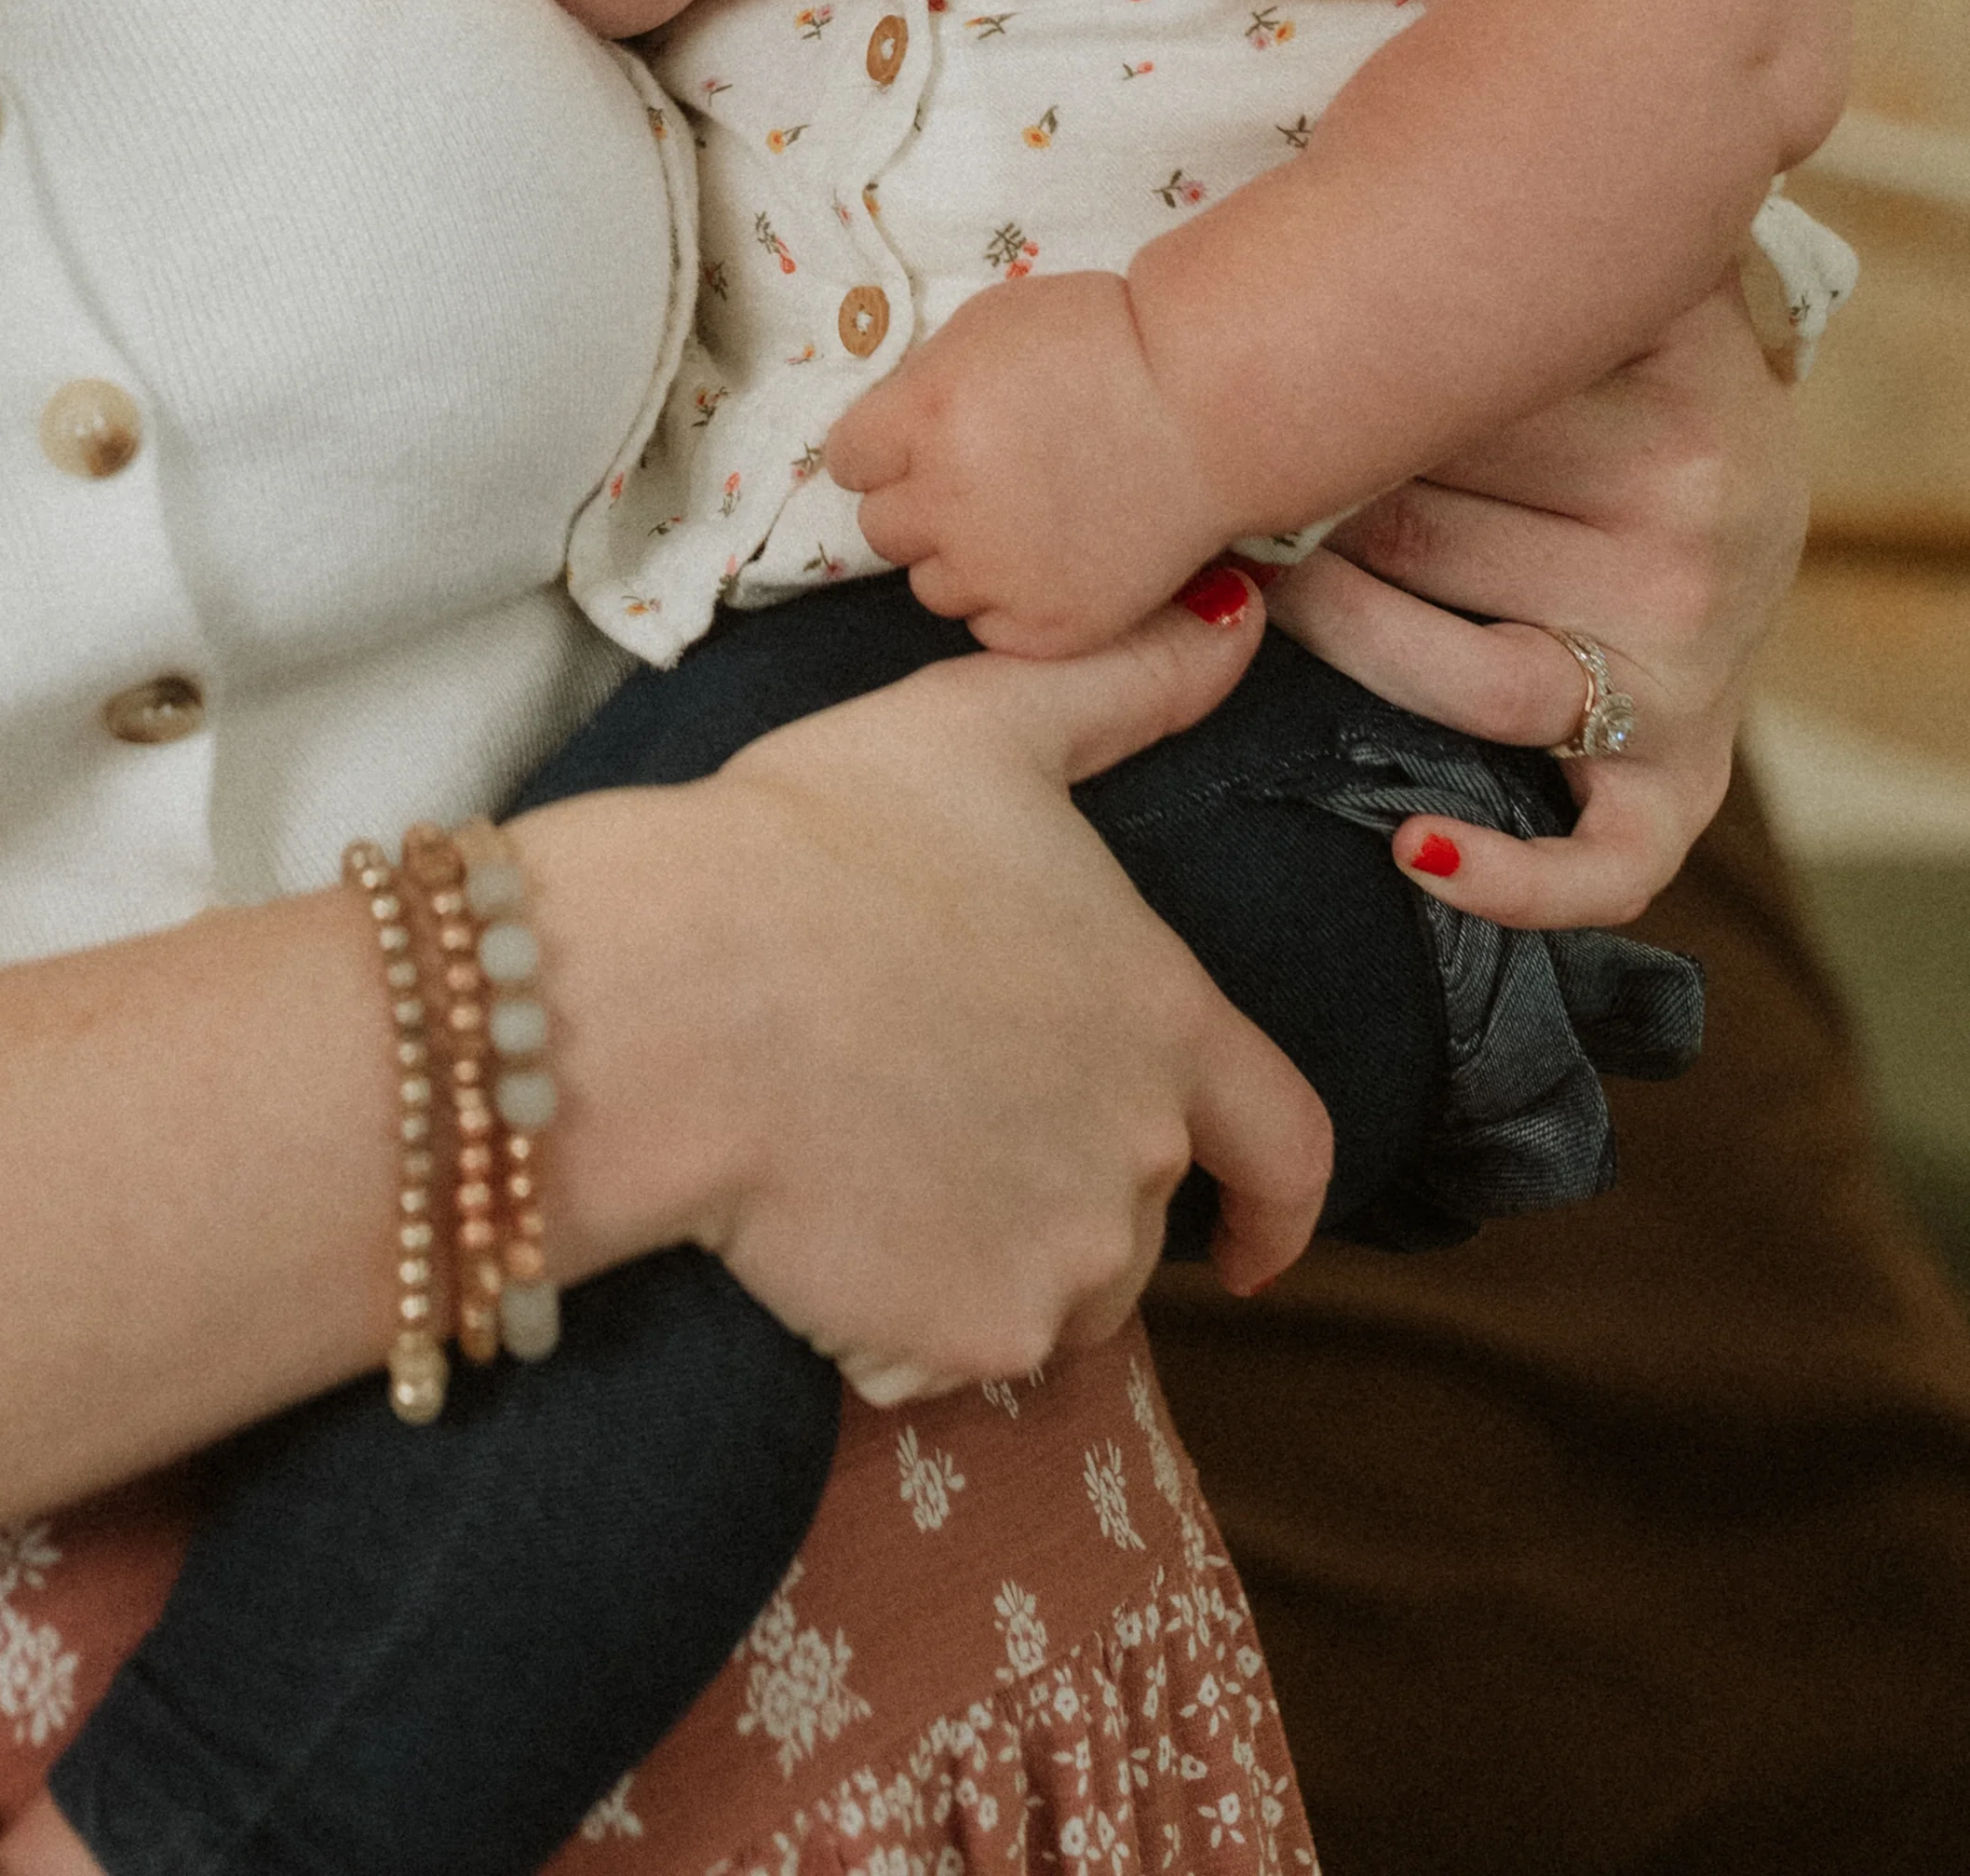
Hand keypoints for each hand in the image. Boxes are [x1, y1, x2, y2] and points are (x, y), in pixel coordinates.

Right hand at [672, 580, 1331, 1374]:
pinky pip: (951, 1351)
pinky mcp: (969, 1336)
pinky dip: (905, 1315)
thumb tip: (1238, 619)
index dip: (1280, 1205)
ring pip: (1050, 1291)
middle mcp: (1144, 1156)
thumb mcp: (981, 726)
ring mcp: (1064, 1258)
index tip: (1255, 1246)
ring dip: (989, 1254)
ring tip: (872, 1164)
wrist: (682, 992)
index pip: (1288, 1143)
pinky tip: (824, 1224)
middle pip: (1137, 1215)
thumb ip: (1126, 683)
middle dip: (1060, 1187)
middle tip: (940, 1125)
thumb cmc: (818, 841)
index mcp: (1166, 1018)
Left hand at [822, 269, 1235, 653]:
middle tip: (982, 479)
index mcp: (924, 416)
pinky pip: (990, 627)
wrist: (1212, 403)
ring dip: (962, 556)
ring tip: (1023, 520)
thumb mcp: (988, 327)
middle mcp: (947, 501)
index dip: (886, 447)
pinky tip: (1053, 557)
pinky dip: (1012, 600)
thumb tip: (890, 430)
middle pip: (882, 526)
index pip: (846, 458)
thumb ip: (925, 385)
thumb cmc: (1107, 342)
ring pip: (931, 584)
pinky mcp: (1048, 626)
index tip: (922, 440)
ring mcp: (998, 571)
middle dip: (921, 501)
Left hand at [1265, 270, 1804, 931]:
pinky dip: (1514, 876)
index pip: (1434, 393)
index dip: (1312, 395)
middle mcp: (1703, 520)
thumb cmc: (1590, 346)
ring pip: (1467, 678)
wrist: (1727, 445)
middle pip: (1423, 530)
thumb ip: (1475, 248)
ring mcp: (1700, 656)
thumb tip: (1280, 266)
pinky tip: (1416, 849)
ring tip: (1276, 587)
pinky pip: (1609, 856)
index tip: (1232, 382)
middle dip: (1309, 509)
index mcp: (1677, 371)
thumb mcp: (1574, 266)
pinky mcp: (1694, 764)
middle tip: (1232, 487)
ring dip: (1348, 638)